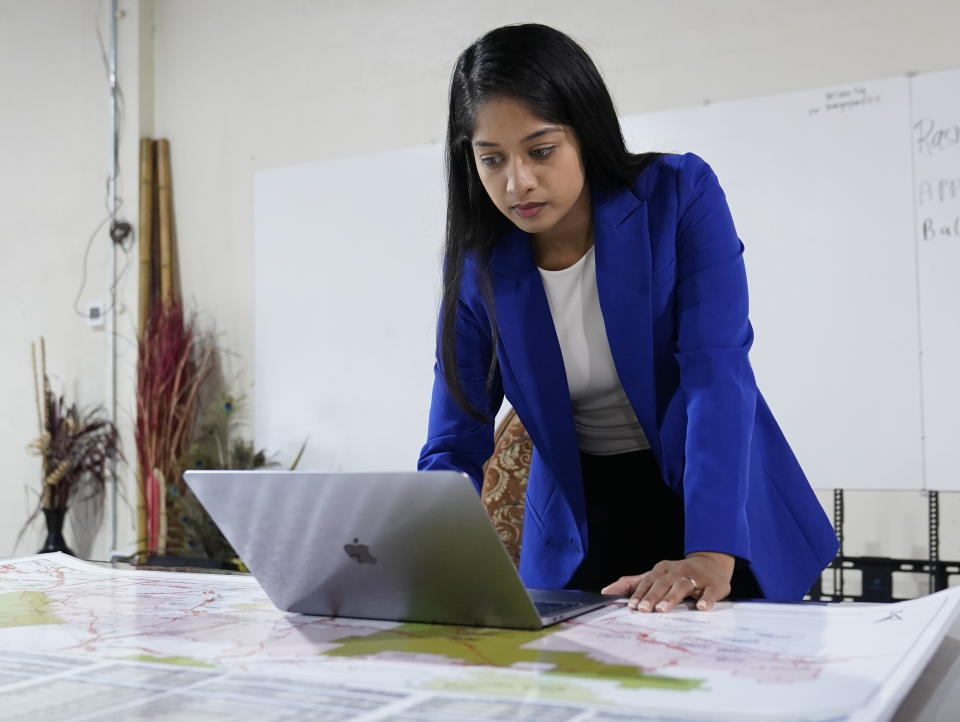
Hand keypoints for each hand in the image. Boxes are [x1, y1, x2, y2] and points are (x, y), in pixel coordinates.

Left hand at [600, 552, 734, 612]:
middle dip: (652, 596)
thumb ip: (631, 584)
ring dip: (672, 597)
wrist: (712, 563)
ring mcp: (696, 577)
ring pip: (683, 585)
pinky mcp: (714, 585)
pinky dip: (706, 599)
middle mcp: (678, 571)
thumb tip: (606, 591)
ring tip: (663, 609)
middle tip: (644, 609)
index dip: (640, 593)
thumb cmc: (677, 574)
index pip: (648, 581)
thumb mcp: (655, 576)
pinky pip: (710, 591)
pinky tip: (701, 607)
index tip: (632, 606)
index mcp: (662, 569)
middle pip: (663, 583)